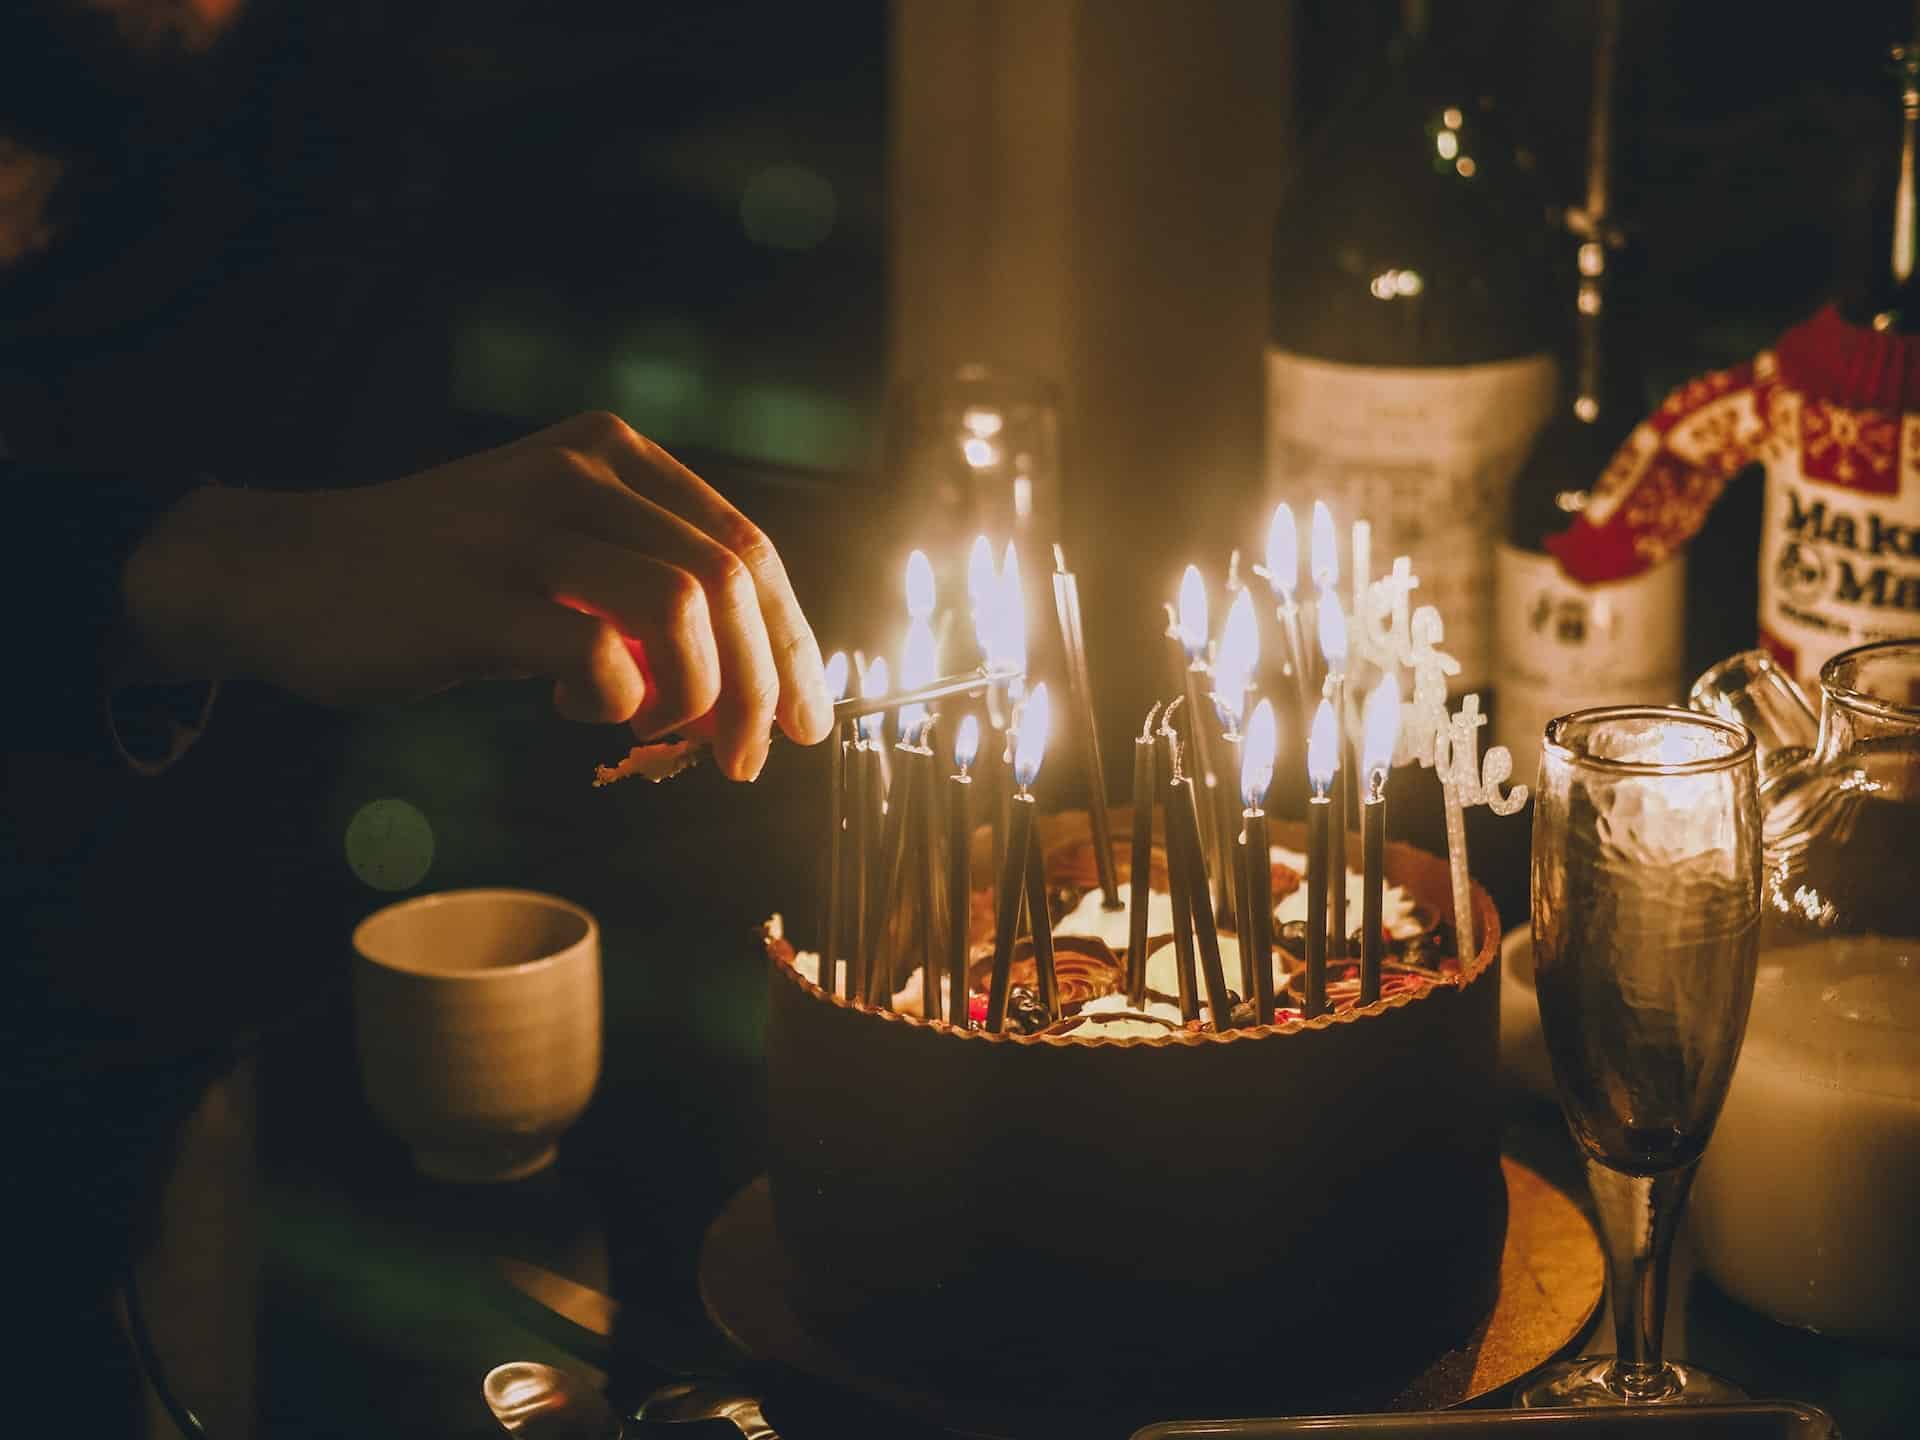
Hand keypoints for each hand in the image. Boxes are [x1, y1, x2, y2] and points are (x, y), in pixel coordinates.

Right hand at [123, 412, 832, 778]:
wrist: (286, 574)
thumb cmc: (440, 581)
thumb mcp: (558, 555)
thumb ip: (646, 593)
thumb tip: (751, 691)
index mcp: (614, 456)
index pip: (747, 548)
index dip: (792, 643)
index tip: (809, 719)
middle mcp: (581, 472)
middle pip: (730, 581)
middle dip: (762, 687)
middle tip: (746, 761)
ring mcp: (527, 527)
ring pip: (683, 607)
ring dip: (701, 698)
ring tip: (665, 741)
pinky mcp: (477, 593)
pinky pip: (596, 653)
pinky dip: (615, 701)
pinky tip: (578, 713)